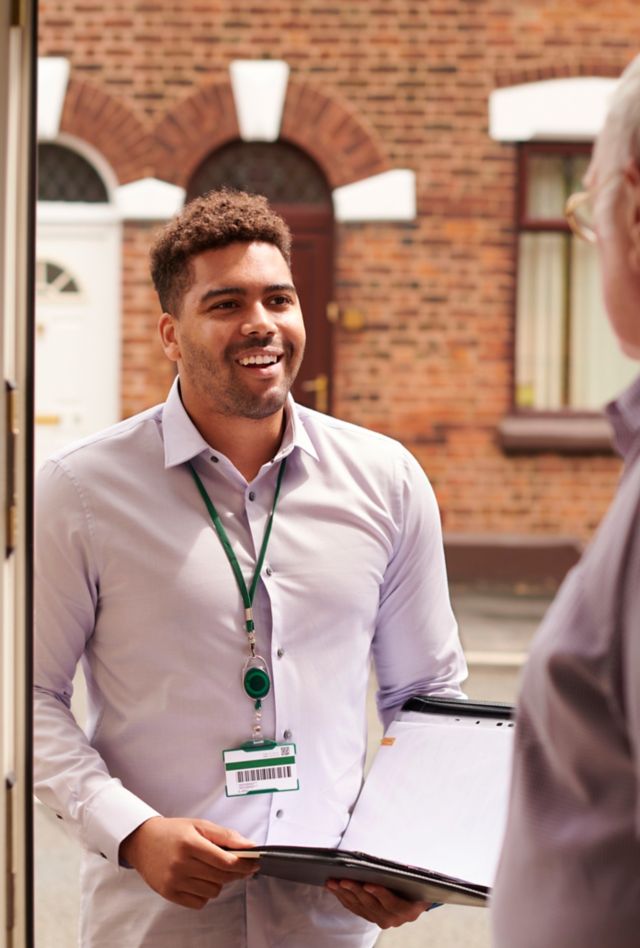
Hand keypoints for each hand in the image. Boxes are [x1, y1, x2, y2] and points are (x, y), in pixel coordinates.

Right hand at [119, 816, 258, 909]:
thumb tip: (249, 846)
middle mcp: (181, 864)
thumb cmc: (172, 832)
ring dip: (220, 883)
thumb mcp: (199, 825)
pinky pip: (199, 902)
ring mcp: (174, 881)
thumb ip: (225, 835)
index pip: (225, 860)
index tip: (254, 862)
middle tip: (243, 866)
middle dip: (237, 872)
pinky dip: (205, 894)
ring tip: (214, 870)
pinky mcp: (169, 894)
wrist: (142, 841)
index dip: (244, 863)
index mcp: (190, 843)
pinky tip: (201, 880)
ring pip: (213, 891)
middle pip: (221, 877)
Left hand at [325, 879, 428, 927]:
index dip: (380, 894)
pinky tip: (335, 888)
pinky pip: (355, 909)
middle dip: (356, 891)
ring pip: (360, 907)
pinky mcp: (371, 918)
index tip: (367, 884)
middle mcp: (395, 919)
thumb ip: (404, 876)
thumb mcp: (414, 881)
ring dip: (345, 894)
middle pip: (372, 905)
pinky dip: (343, 898)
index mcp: (409, 910)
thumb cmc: (415, 884)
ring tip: (333, 882)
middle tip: (343, 880)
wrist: (416, 897)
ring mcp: (382, 920)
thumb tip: (389, 863)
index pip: (392, 903)